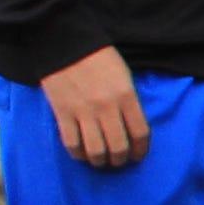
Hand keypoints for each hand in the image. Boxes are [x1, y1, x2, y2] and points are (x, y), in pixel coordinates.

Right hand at [41, 46, 148, 172]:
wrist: (64, 43)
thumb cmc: (98, 57)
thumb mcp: (124, 75)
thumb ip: (129, 100)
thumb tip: (131, 126)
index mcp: (127, 95)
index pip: (140, 132)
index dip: (141, 150)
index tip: (138, 155)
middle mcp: (107, 107)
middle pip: (118, 147)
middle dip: (121, 160)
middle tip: (119, 161)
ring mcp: (83, 112)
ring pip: (95, 150)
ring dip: (100, 161)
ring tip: (101, 161)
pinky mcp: (62, 113)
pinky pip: (72, 143)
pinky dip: (78, 154)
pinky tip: (82, 153)